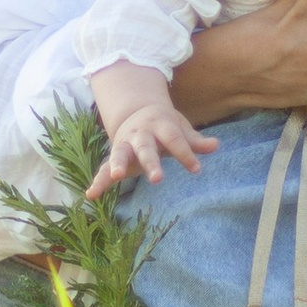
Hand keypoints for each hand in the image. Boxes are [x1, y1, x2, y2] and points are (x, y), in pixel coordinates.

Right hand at [86, 95, 217, 197]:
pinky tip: (91, 195)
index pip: (173, 139)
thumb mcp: (180, 128)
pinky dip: (98, 182)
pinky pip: (103, 169)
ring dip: (117, 164)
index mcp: (159, 125)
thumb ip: (195, 140)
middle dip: (150, 162)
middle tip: (158, 179)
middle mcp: (140, 134)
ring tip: (115, 176)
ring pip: (120, 154)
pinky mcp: (115, 157)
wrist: (136, 112)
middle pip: (145, 147)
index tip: (196, 168)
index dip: (185, 154)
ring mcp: (125, 145)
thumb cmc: (165, 125)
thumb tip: (216, 146)